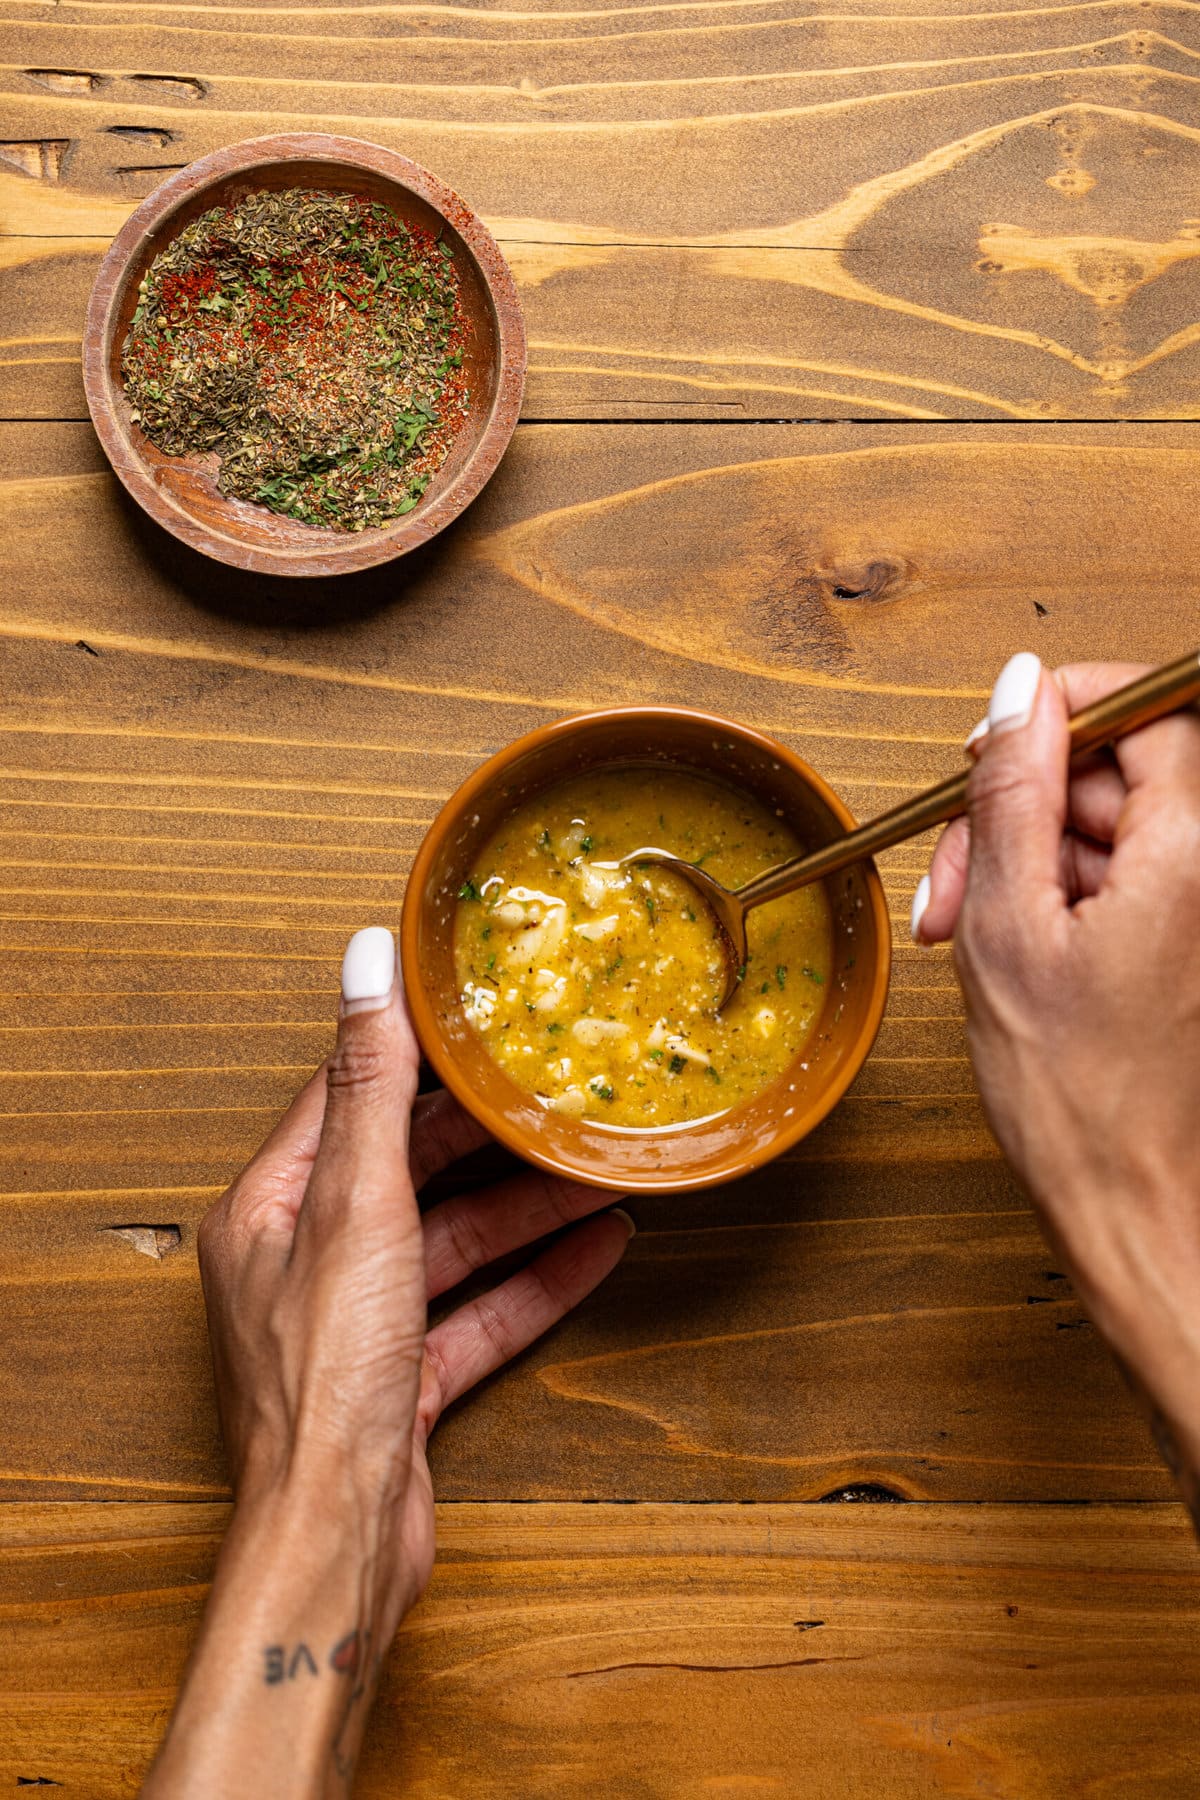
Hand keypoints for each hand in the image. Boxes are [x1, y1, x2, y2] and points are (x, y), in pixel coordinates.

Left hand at [144, 927, 632, 1798]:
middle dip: (492, 1139)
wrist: (337, 1540)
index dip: (414, 1053)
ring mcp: (355, 1323)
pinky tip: (599, 1252)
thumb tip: (366, 962)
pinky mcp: (399, 1380)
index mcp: (272, 1207)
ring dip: (529, 1211)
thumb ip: (371, 1087)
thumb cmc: (325, 1380)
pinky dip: (534, 1283)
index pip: (346, 1097)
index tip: (478, 1013)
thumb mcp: (358, 1206)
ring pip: (453, 1243)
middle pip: (410, 1171)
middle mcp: (306, 1259)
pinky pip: (476, 1312)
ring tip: (602, 1174)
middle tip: (562, 1094)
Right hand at [912, 654, 1199, 1515]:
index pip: (1150, 712)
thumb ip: (1012, 795)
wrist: (1125, 1201)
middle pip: (1110, 775)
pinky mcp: (1172, 942)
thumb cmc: (1075, 1096)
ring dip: (1015, 860)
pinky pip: (1105, 879)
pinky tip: (993, 945)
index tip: (998, 737)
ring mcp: (1190, 908)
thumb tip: (1017, 693)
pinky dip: (1041, 899)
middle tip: (951, 870)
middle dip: (1015, 806)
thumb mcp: (1008, 923)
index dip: (1067, 708)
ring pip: (1097, 829)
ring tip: (959, 925)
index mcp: (1188, 852)